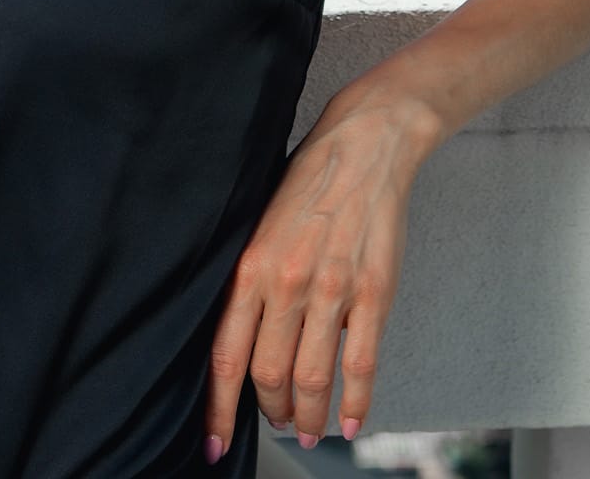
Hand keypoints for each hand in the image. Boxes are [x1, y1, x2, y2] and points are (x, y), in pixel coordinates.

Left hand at [202, 91, 430, 459]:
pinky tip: (350, 423)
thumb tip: (242, 340)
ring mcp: (333, 291)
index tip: (216, 442)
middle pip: (269, 374)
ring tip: (306, 430)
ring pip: (312, 378)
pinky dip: (355, 404)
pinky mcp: (373, 292)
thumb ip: (252, 282)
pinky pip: (361, 364)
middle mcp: (287, 284)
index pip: (226, 356)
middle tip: (275, 421)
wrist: (364, 146)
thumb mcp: (259, 228)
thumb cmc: (308, 183)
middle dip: (270, 411)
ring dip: (308, 416)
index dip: (218, 408)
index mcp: (251, 268)